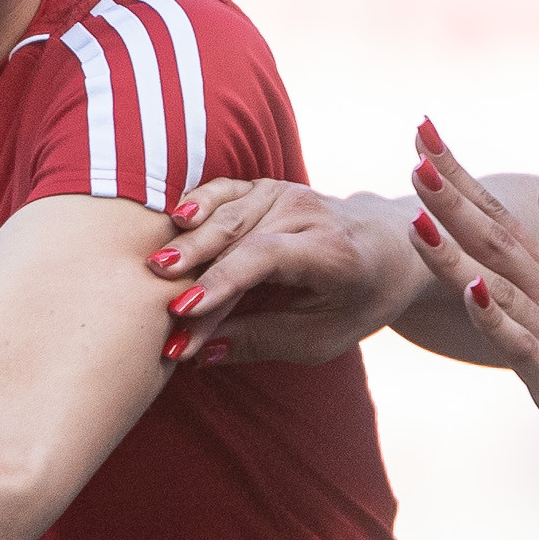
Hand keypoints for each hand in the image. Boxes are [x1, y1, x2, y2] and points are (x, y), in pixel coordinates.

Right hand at [150, 176, 433, 364]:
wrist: (386, 250)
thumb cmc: (353, 303)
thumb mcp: (321, 338)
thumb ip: (262, 340)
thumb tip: (201, 352)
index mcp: (332, 251)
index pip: (265, 259)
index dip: (222, 284)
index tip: (183, 313)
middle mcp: (307, 213)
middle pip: (237, 240)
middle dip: (195, 277)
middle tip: (157, 310)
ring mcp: (285, 193)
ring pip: (225, 217)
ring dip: (187, 246)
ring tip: (152, 270)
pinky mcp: (265, 187)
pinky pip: (223, 193)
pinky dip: (196, 205)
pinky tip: (173, 220)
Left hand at [403, 122, 538, 477]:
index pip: (498, 213)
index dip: (458, 175)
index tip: (422, 132)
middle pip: (493, 238)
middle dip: (450, 198)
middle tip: (415, 155)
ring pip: (499, 287)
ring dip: (456, 254)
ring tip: (417, 220)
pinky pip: (523, 345)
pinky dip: (497, 320)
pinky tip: (473, 293)